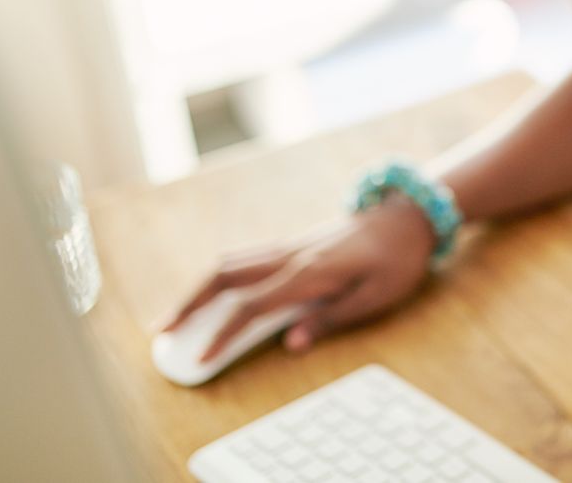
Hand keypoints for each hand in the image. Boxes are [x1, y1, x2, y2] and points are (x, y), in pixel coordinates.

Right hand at [158, 195, 437, 361]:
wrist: (409, 215)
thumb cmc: (398, 259)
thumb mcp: (376, 297)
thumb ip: (332, 319)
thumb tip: (291, 343)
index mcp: (310, 271)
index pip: (252, 305)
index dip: (223, 332)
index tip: (200, 356)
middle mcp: (291, 254)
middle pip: (225, 276)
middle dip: (189, 302)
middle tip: (161, 330)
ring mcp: (289, 246)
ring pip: (230, 263)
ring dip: (198, 287)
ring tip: (174, 315)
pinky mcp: (292, 245)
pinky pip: (245, 259)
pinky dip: (219, 278)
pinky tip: (209, 295)